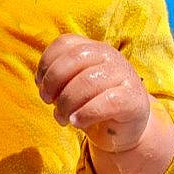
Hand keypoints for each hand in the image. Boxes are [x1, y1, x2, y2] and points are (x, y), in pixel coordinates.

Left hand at [36, 35, 150, 152]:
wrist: (122, 130)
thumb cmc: (92, 106)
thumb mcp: (72, 87)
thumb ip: (59, 79)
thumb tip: (43, 82)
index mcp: (94, 49)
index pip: (65, 43)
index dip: (46, 62)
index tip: (39, 84)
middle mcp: (110, 56)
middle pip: (75, 58)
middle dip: (53, 81)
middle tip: (48, 101)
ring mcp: (125, 75)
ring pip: (88, 81)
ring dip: (66, 103)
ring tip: (61, 118)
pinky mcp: (134, 98)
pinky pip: (107, 102)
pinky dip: (85, 113)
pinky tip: (77, 122)